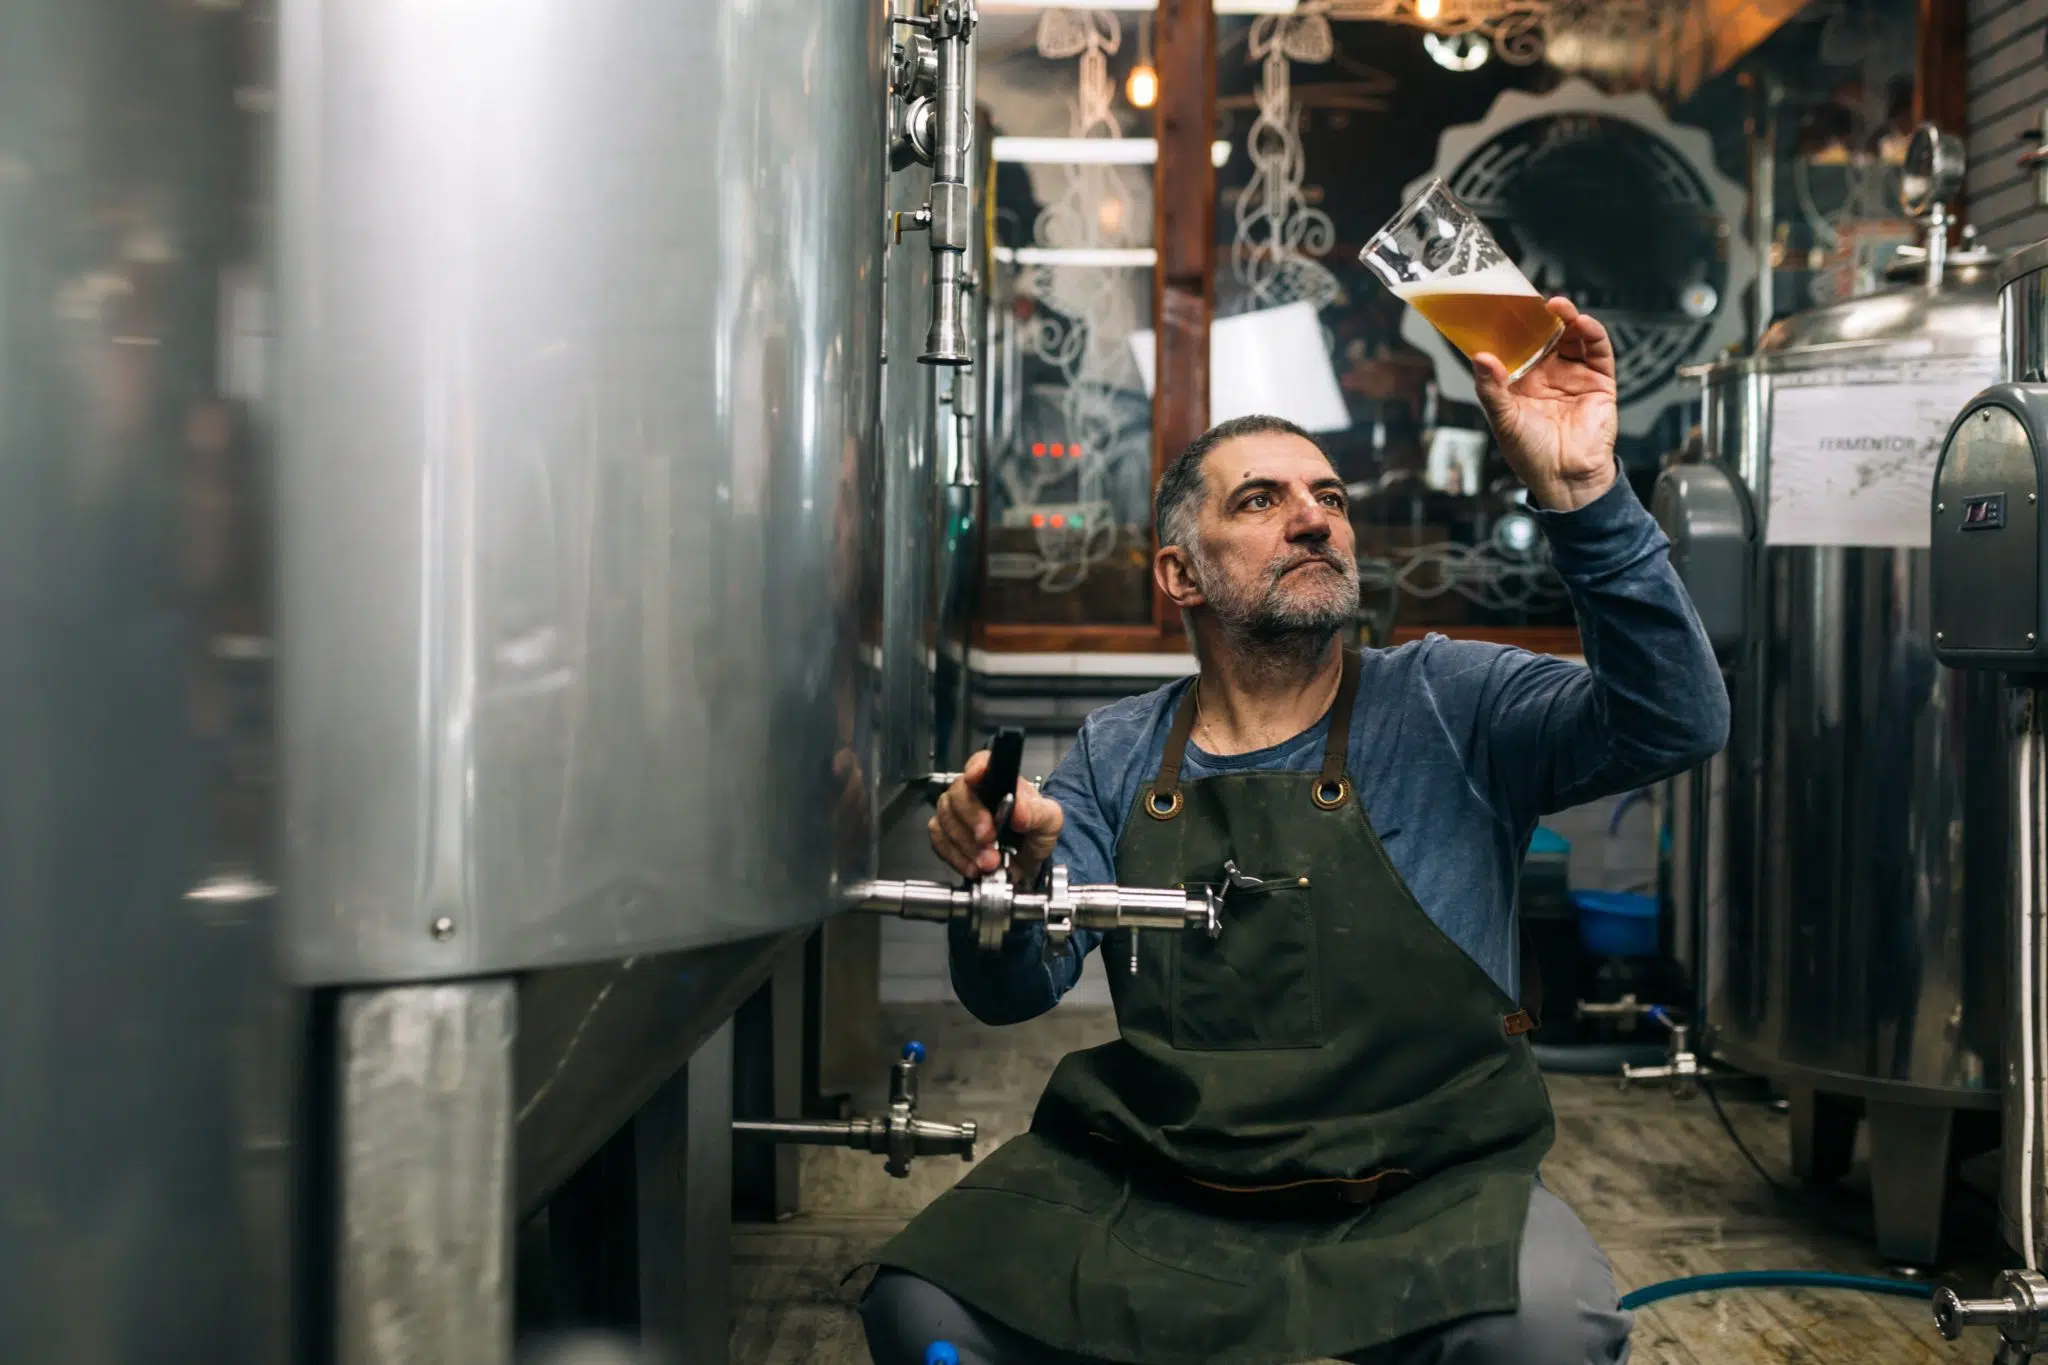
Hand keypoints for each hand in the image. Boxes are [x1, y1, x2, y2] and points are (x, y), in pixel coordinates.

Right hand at [929, 748, 1063, 884]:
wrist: (1027, 864)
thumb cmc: (1034, 834)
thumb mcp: (1050, 822)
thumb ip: (1038, 813)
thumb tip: (1019, 811)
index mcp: (999, 779)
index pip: (981, 762)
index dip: (976, 768)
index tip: (975, 778)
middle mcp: (974, 792)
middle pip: (958, 793)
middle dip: (973, 819)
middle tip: (989, 839)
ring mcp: (957, 813)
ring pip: (946, 819)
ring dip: (967, 844)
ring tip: (990, 862)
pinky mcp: (946, 834)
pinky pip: (939, 840)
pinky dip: (956, 856)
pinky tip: (974, 866)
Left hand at [1472, 298, 1617, 512]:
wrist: (1566, 479)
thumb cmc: (1531, 455)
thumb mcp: (1503, 420)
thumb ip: (1491, 389)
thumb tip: (1480, 358)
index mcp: (1523, 381)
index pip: (1518, 345)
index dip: (1514, 326)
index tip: (1505, 307)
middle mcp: (1549, 374)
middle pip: (1547, 335)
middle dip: (1541, 317)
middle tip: (1532, 301)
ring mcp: (1575, 375)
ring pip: (1573, 337)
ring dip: (1567, 318)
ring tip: (1557, 307)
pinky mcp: (1599, 381)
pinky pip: (1598, 351)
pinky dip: (1592, 334)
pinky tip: (1581, 323)